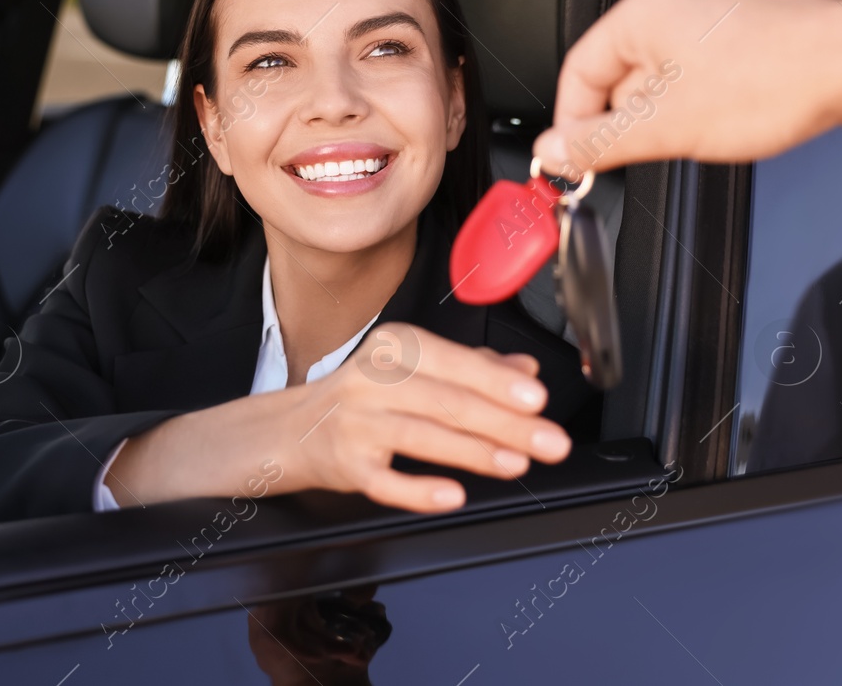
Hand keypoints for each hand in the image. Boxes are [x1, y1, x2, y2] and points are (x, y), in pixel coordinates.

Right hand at [284, 322, 571, 512]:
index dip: (496, 382)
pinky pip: (385, 480)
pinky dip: (419, 489)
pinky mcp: (345, 465)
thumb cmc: (364, 396)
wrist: (293, 429)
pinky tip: (452, 494)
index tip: (536, 399)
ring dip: (474, 451)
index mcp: (395, 347)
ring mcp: (356, 422)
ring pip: (421, 435)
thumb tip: (526, 372)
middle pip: (445, 400)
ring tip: (515, 463)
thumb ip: (472, 368)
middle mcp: (371, 378)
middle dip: (504, 423)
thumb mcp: (412, 369)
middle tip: (548, 442)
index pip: (453, 362)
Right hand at [531, 0, 841, 176]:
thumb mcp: (665, 126)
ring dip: (666, 116)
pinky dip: (699, 105)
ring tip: (697, 135)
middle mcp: (673, 7)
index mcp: (642, 15)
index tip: (576, 158)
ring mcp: (709, 19)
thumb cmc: (775, 77)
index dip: (571, 122)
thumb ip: (599, 141)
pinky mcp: (740, 36)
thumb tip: (553, 150)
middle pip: (617, 76)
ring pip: (660, 80)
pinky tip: (725, 123)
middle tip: (641, 154)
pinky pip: (697, 76)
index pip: (577, 70)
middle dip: (626, 121)